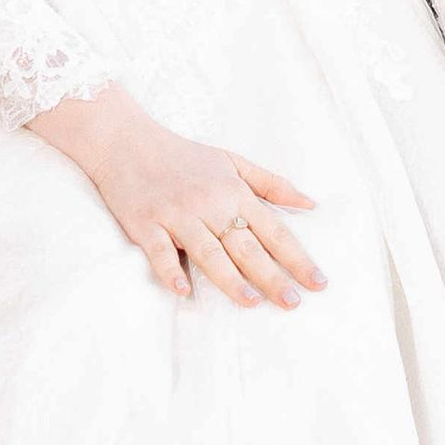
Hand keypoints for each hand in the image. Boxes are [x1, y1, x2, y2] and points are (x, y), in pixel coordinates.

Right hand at [26, 85, 325, 307]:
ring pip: (208, 252)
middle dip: (272, 276)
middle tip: (293, 303)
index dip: (298, 257)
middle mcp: (209, 204)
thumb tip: (311, 203)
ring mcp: (176, 215)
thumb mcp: (232, 161)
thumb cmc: (182, 155)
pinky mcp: (145, 224)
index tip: (319, 282)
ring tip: (252, 302)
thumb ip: (271, 184)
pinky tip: (183, 291)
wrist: (125, 141)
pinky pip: (159, 252)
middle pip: (246, 246)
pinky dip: (170, 271)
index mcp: (233, 192)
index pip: (273, 230)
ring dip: (230, 278)